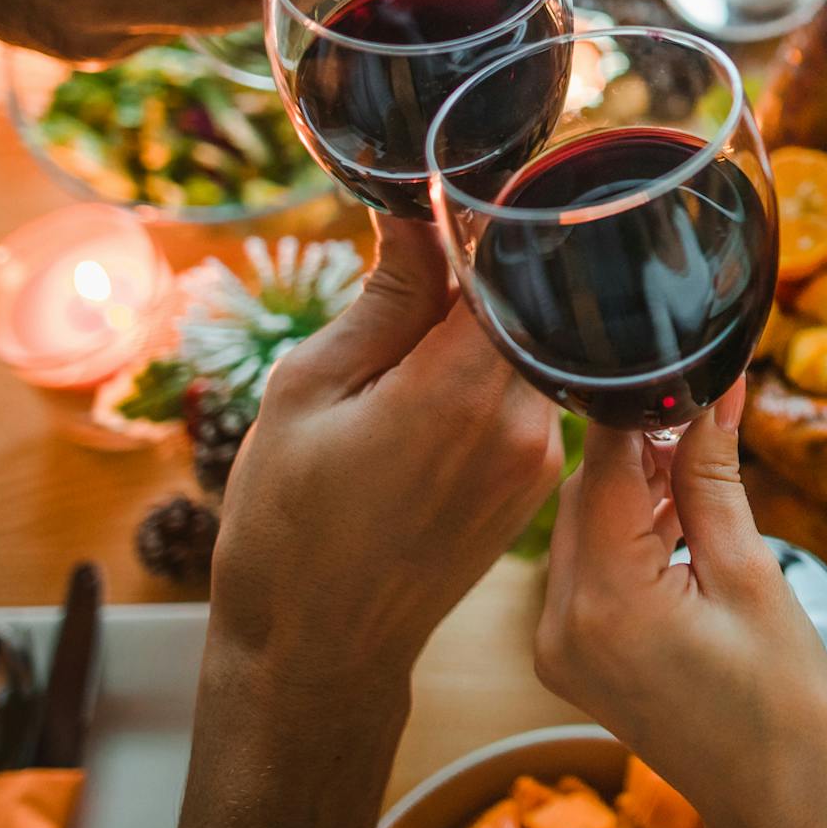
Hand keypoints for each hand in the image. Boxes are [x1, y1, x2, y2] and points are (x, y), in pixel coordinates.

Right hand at [147, 217, 561, 827]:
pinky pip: (524, 395)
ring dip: (481, 320)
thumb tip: (420, 214)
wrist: (318, 651)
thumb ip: (383, 298)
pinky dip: (485, 370)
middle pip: (527, 304)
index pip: (513, 267)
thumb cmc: (289, 525)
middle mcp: (523, 423)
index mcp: (462, 390)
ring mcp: (538, 458)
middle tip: (427, 231)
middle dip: (481, 264)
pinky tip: (428, 375)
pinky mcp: (533, 484)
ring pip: (526, 348)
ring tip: (411, 311)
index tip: (467, 176)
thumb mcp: (309, 390)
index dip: (493, 215)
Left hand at [535, 391, 826, 827]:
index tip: (678, 367)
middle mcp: (559, 623)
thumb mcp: (751, 575)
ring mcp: (555, 644)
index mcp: (606, 601)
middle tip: (703, 415)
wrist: (773, 803)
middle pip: (586, 490)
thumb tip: (714, 389)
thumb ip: (713, 476)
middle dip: (641, 447)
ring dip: (634, 489)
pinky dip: (625, 533)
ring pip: (582, 522)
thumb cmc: (780, 703)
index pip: (605, 465)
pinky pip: (585, 563)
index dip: (643, 409)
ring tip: (700, 474)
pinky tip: (678, 522)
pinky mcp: (567, 653)